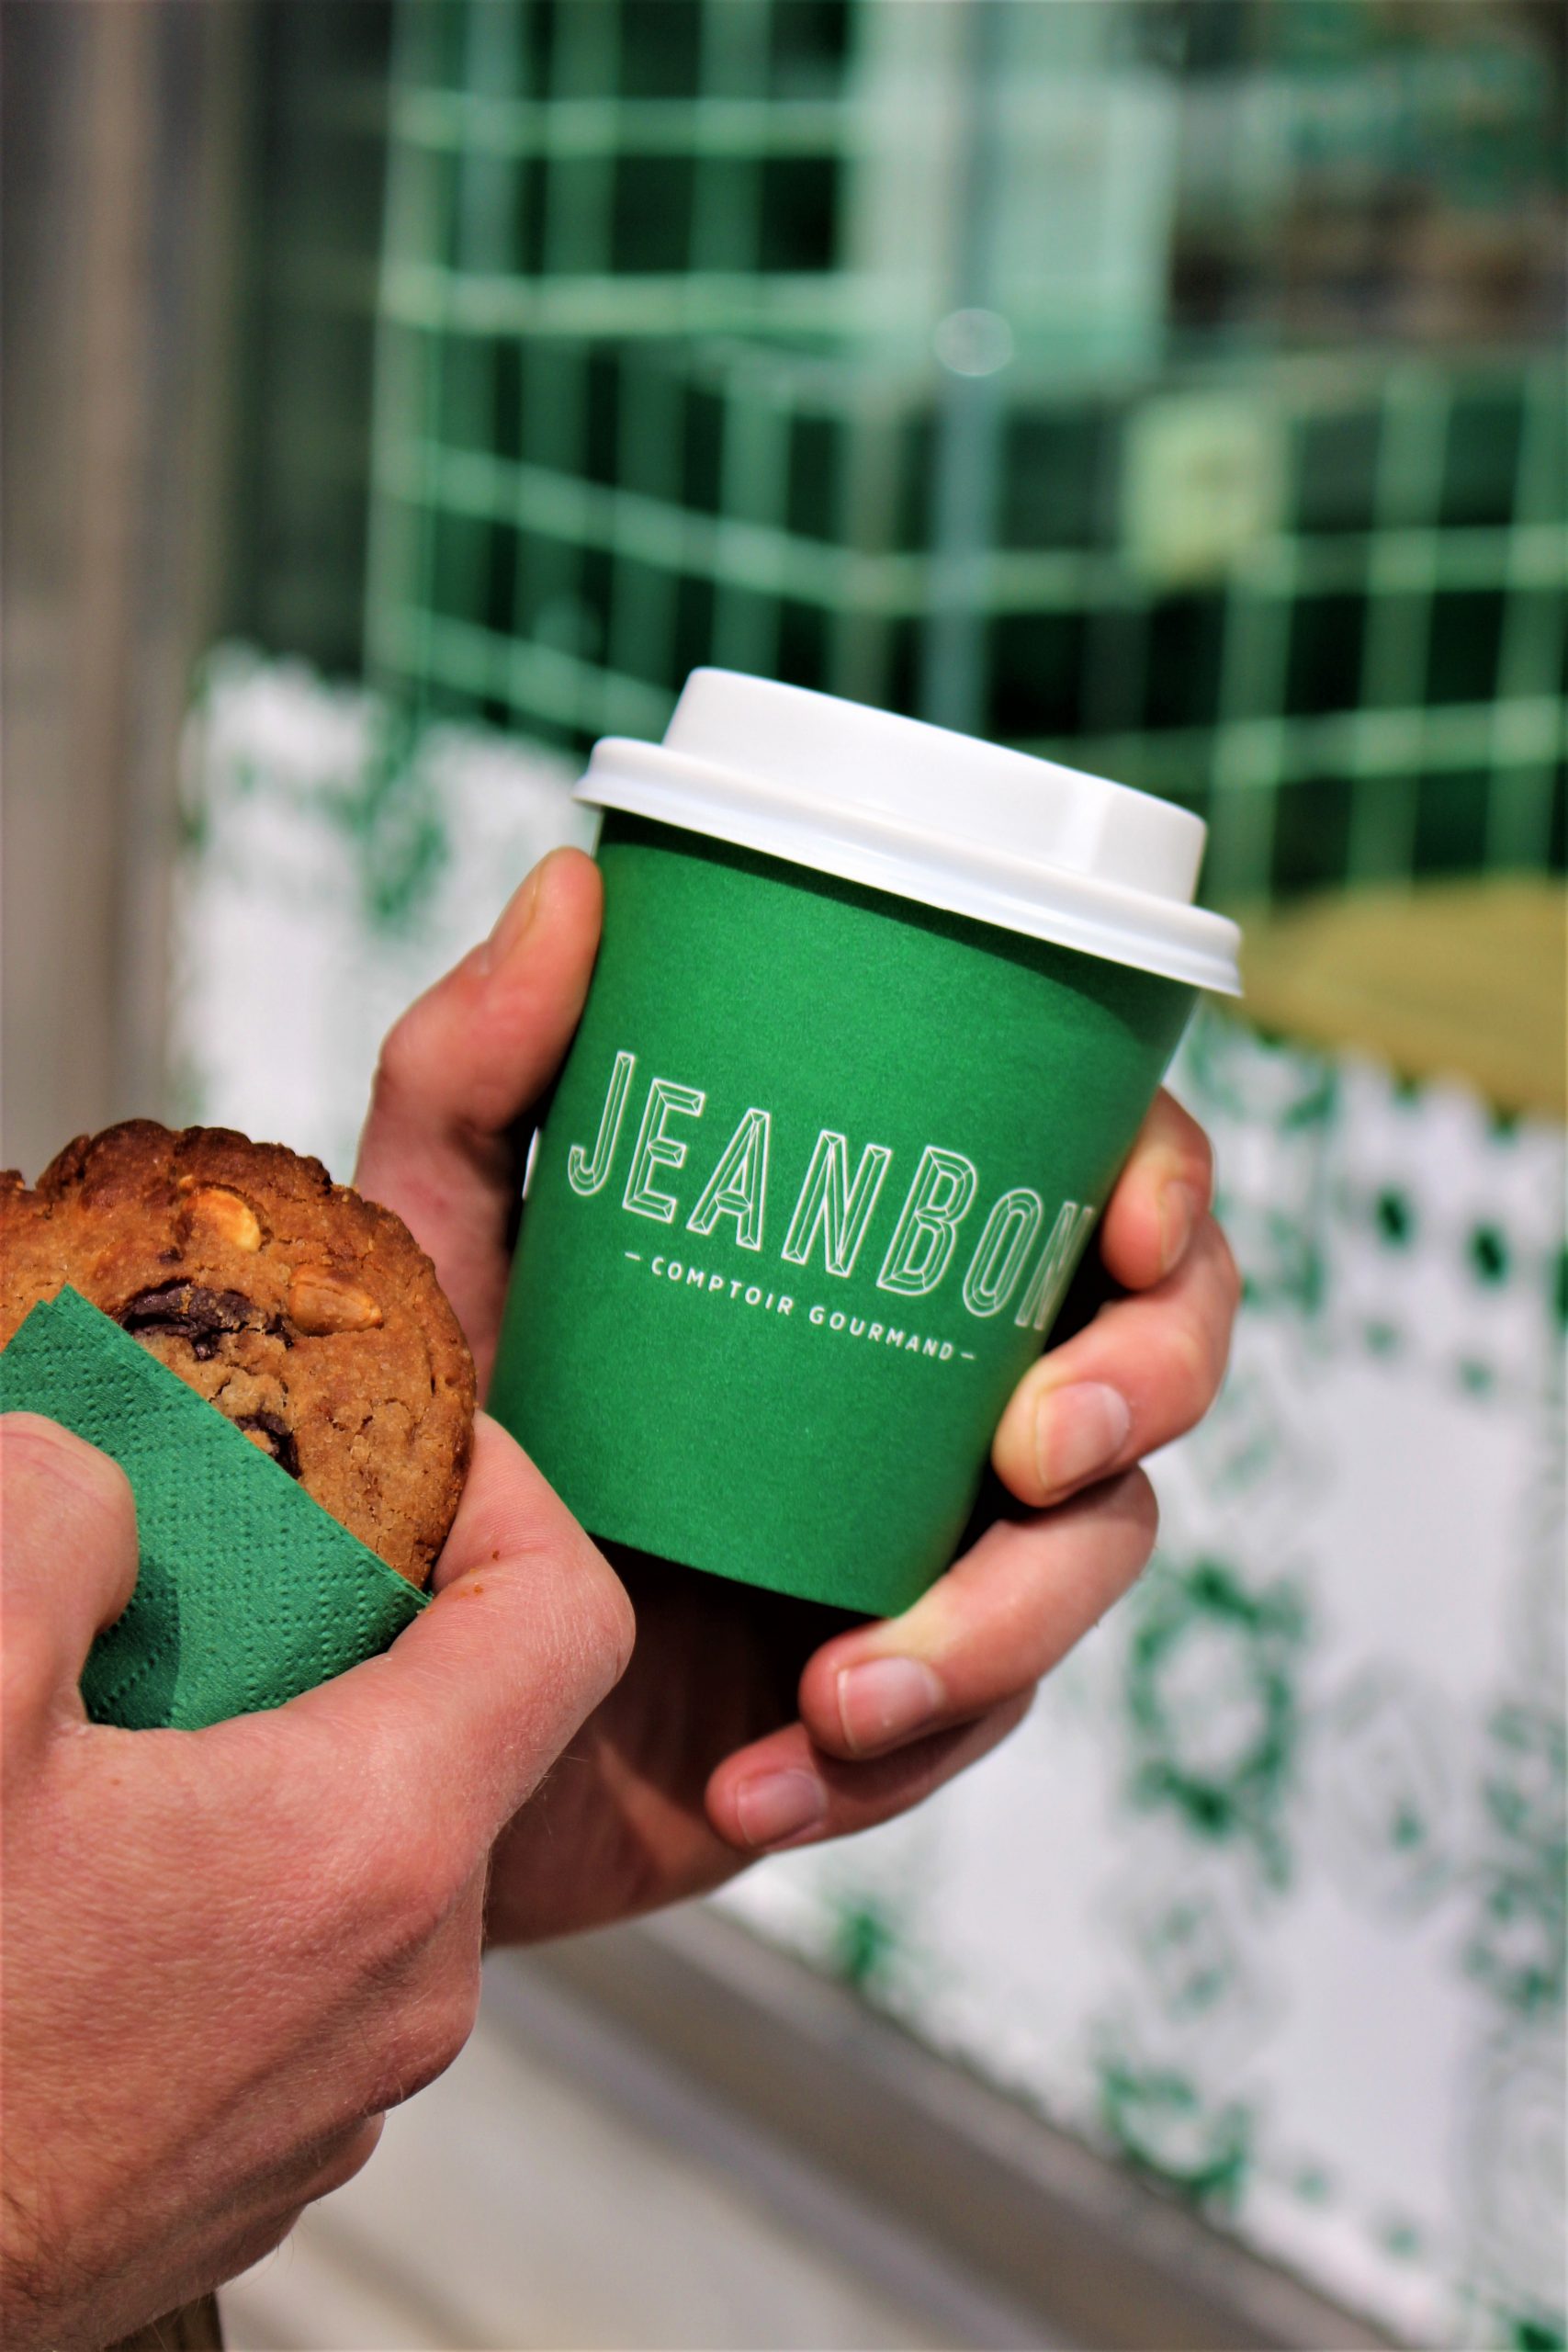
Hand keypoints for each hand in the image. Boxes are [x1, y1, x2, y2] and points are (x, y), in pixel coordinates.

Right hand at [0, 1411, 629, 2349]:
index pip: (565, 1615)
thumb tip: (105, 1483)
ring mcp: (335, 2094)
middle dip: (350, 1619)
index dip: (505, 1492)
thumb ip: (54, 1520)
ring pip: (370, 1850)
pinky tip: (86, 1867)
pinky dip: (235, 1876)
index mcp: (372, 1846)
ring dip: (275, 1753)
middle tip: (210, 1562)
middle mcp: (402, 1985)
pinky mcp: (253, 2162)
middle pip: (459, 1731)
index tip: (407, 1451)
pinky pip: (303, 1963)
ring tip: (118, 1718)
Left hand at [357, 851, 1238, 1938]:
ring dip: (1004, 1630)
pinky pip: (962, 1740)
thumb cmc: (421, 1438)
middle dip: (1139, 1396)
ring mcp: (929, 1552)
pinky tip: (761, 1788)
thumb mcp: (434, 1250)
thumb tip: (577, 880)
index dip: (1166, 1189)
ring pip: (1087, 1568)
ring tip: (851, 1687)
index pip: (1091, 1191)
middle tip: (1032, 1447)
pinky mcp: (892, 1710)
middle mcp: (938, 1396)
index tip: (1132, 1219)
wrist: (369, 1698)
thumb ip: (473, 1074)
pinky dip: (883, 1766)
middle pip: (1153, 1366)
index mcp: (886, 1266)